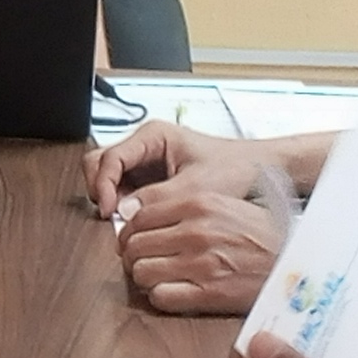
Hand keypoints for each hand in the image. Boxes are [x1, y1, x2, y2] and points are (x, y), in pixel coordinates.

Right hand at [84, 120, 254, 219]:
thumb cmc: (235, 168)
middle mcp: (145, 146)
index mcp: (154, 135)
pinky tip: (136, 222)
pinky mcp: (150, 181)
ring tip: (124, 221)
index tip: (110, 209)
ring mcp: (145, 163)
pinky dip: (122, 207)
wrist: (258, 172)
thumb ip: (160, 197)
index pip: (111, 156)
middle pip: (99, 163)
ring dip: (110, 199)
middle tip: (111, 215)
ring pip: (107, 178)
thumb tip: (126, 211)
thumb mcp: (197, 186)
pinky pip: (123, 192)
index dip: (105, 184)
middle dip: (100, 189)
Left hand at [109, 182, 284, 312]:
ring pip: (141, 271)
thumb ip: (183, 206)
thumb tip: (137, 214)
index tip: (135, 239)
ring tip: (160, 276)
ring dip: (146, 277)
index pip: (139, 215)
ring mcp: (200, 263)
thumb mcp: (225, 204)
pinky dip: (161, 296)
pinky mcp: (207, 293)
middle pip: (134, 245)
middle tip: (145, 260)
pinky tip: (174, 291)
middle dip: (134, 255)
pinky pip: (160, 296)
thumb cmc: (262, 235)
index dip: (130, 231)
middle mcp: (195, 230)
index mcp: (198, 202)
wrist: (297, 262)